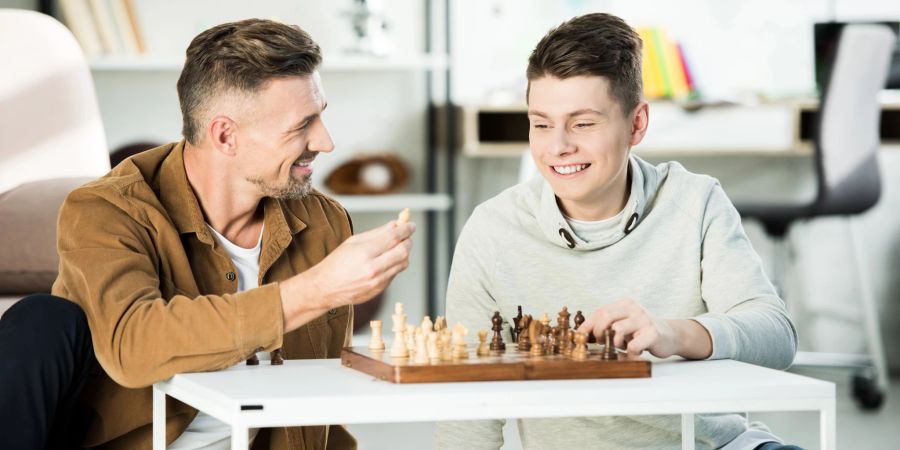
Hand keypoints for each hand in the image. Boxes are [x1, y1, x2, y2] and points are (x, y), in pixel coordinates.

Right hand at [280, 219, 414, 329]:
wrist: (325, 288)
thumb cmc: (336, 263)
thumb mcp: (353, 242)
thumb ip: (376, 233)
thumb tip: (395, 225)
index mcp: (364, 253)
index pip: (393, 237)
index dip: (405, 229)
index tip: (410, 225)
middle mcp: (373, 269)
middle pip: (403, 251)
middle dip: (408, 241)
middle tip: (406, 236)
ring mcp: (377, 282)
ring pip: (403, 264)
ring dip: (404, 253)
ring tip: (396, 247)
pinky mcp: (379, 290)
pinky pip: (395, 274)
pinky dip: (395, 264)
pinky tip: (386, 260)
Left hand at [576, 298, 678, 357]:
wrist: (671, 335)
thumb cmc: (641, 331)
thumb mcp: (623, 323)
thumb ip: (607, 325)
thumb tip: (581, 334)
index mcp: (624, 304)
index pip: (599, 312)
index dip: (587, 326)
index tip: (578, 337)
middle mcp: (633, 309)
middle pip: (605, 317)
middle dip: (598, 333)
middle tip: (603, 343)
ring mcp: (644, 320)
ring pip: (617, 330)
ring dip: (615, 343)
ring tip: (623, 346)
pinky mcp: (653, 333)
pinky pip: (633, 346)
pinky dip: (630, 352)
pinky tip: (636, 350)